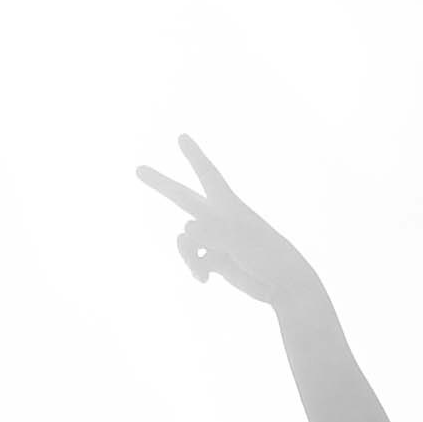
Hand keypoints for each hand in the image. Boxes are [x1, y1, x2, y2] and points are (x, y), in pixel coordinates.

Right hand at [137, 135, 326, 314]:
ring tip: (199, 268)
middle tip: (138, 169)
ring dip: (186, 254)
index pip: (207, 173)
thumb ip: (211, 232)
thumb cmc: (266, 256)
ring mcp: (215, 240)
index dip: (193, 155)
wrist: (283, 285)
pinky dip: (195, 269)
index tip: (182, 136)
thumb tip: (185, 229)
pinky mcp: (216, 260)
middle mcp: (217, 218)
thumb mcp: (240, 240)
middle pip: (182, 197)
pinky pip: (193, 260)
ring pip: (184, 240)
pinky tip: (204, 280)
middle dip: (161, 183)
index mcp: (227, 205)